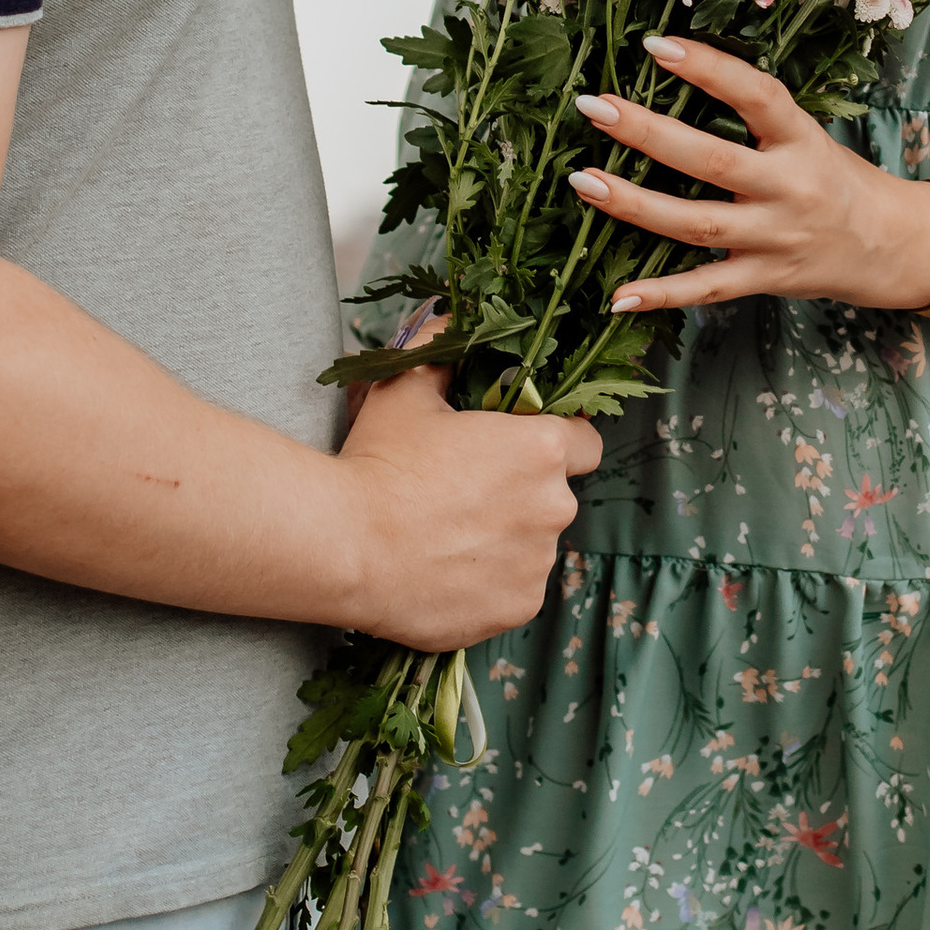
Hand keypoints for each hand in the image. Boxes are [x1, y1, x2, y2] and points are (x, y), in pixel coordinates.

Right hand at [336, 362, 599, 649]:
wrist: (344, 548)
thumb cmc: (378, 463)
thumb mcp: (407, 389)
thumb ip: (442, 349)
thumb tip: (453, 322)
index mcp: (542, 449)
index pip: (585, 441)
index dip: (559, 439)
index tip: (523, 446)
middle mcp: (554, 507)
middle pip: (555, 494)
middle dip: (522, 491)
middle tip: (465, 491)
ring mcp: (537, 563)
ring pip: (534, 544)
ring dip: (506, 538)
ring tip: (447, 534)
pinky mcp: (516, 608)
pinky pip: (515, 588)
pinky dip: (490, 581)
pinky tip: (445, 569)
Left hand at [570, 32, 929, 317]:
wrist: (891, 245)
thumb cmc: (836, 178)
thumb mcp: (808, 135)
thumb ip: (755, 116)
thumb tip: (678, 71)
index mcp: (801, 139)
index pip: (755, 95)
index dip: (708, 68)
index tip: (655, 46)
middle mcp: (789, 188)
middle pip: (710, 161)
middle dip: (646, 133)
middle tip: (595, 106)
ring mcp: (775, 238)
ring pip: (696, 224)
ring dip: (634, 205)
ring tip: (584, 181)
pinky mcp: (765, 279)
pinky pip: (707, 287)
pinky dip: (662, 293)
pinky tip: (618, 295)